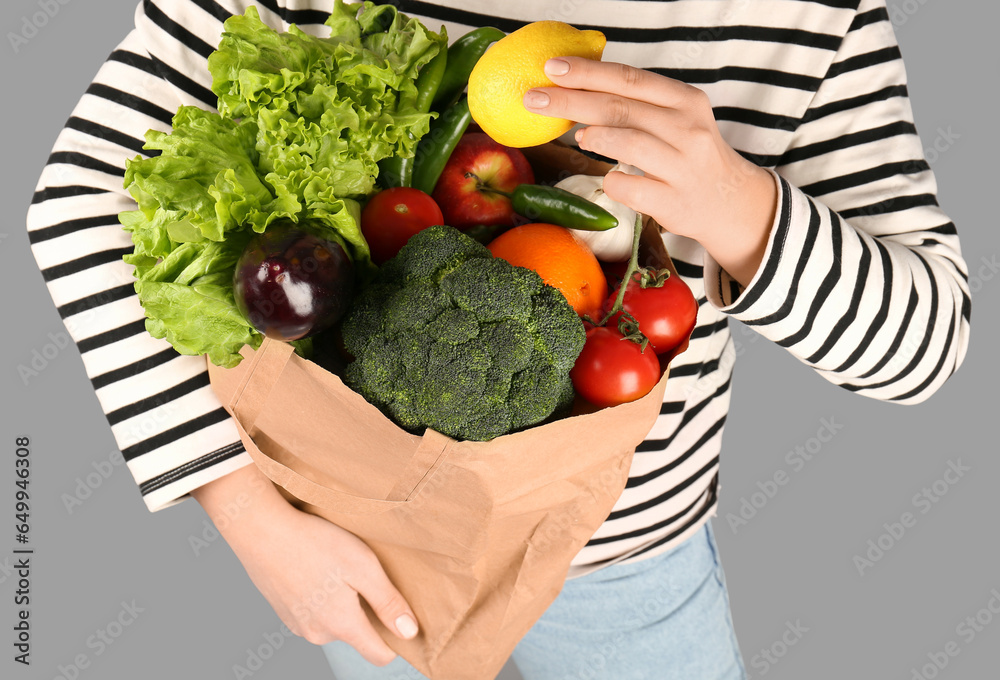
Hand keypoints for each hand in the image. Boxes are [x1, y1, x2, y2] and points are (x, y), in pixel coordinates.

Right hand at [191, 464, 417, 665]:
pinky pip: (315, 611)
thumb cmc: (315, 543)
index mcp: (342, 626)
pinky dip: (321, 595)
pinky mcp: (284, 611)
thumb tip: (410, 633)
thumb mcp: (363, 567)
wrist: (261, 530)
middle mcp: (318, 634)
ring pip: (335, 620)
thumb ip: (387, 603)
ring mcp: (297, 624)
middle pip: (357, 633)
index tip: (401, 613)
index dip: (397, 640)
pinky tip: (316, 567)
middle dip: (366, 609)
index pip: (380, 655)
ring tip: (336, 566)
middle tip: (363, 572)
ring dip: (342, 600)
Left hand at [523, 57, 777, 286]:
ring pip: (630, 143)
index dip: (588, 72)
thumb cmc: (689, 156)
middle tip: (534, 98)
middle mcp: (687, 129)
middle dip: (572, 101)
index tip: (552, 67)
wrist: (730, 203)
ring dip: (595, 136)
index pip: (630, 79)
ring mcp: (682, 167)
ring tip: (574, 135)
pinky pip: (631, 189)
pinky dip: (613, 181)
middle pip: (621, 108)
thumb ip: (636, 104)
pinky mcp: (674, 202)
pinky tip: (608, 177)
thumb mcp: (676, 119)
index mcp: (685, 100)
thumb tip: (574, 90)